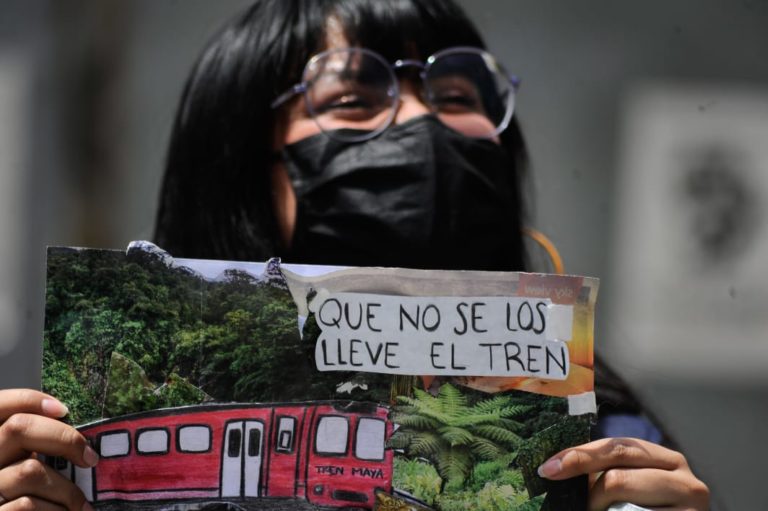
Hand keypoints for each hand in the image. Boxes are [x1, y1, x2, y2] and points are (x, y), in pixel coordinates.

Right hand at [0, 389, 97, 510]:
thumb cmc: (23, 498)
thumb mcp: (19, 467)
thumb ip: (31, 448)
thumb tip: (72, 429)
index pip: (1, 405)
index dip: (30, 399)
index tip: (64, 410)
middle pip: (18, 428)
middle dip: (65, 439)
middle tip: (90, 458)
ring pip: (31, 471)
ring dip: (66, 490)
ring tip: (80, 504)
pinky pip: (28, 504)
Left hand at [537, 437, 709, 510]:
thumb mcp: (630, 488)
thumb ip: (603, 475)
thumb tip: (554, 468)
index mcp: (668, 460)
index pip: (617, 448)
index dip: (578, 457)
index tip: (547, 470)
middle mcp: (686, 481)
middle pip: (618, 478)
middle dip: (588, 493)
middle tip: (572, 503)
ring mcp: (694, 509)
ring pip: (624, 505)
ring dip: (600, 510)